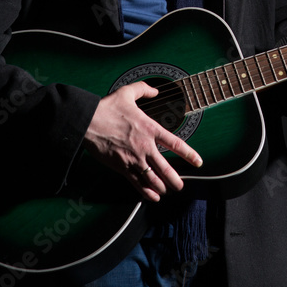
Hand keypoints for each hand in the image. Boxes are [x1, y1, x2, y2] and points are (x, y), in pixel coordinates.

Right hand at [83, 81, 202, 201]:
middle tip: (180, 185)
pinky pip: (137, 183)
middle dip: (175, 180)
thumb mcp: (127, 92)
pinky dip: (146, 192)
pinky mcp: (122, 167)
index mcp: (150, 128)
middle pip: (166, 168)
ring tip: (168, 191)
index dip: (189, 155)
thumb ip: (144, 90)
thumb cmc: (107, 108)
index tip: (198, 162)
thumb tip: (155, 91)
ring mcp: (134, 159)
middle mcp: (145, 146)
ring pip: (153, 179)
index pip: (175, 144)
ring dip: (162, 187)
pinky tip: (153, 197)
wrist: (88, 122)